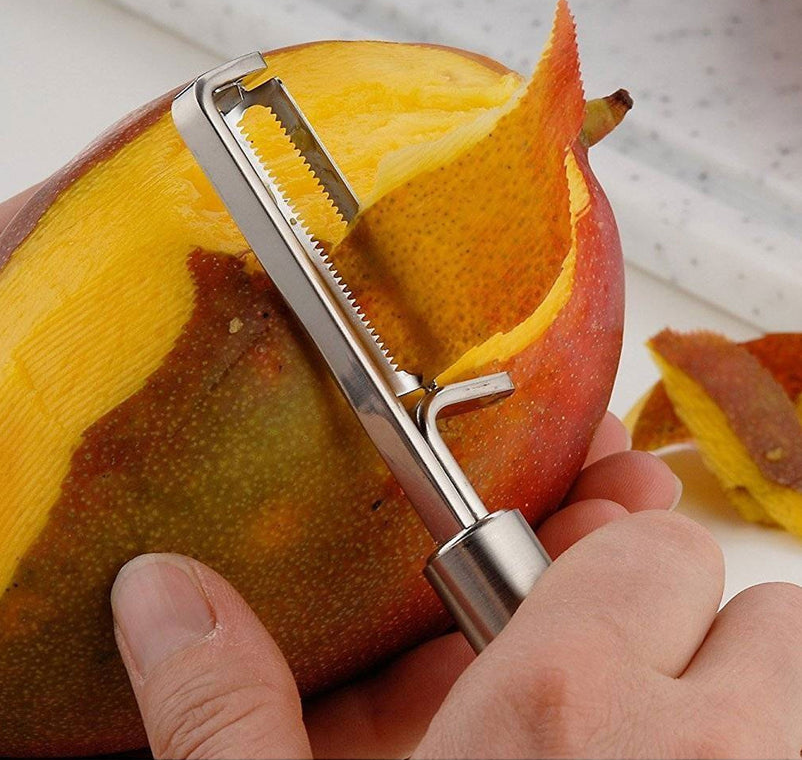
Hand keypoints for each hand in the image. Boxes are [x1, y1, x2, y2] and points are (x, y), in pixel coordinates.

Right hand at [108, 415, 736, 759]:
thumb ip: (227, 712)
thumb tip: (159, 596)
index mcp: (556, 717)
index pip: (637, 542)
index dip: (606, 550)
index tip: (575, 573)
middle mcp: (691, 748)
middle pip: (727, 587)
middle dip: (670, 611)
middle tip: (614, 674)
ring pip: (784, 657)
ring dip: (737, 678)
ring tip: (670, 727)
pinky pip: (801, 732)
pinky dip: (759, 732)